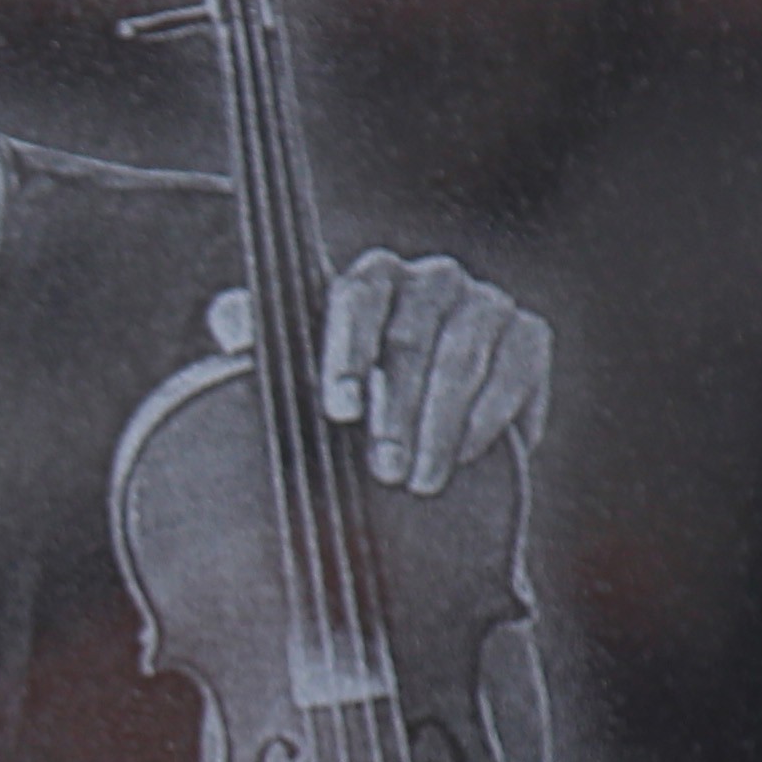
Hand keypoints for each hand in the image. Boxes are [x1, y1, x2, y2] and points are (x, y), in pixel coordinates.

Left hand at [206, 253, 550, 496]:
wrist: (420, 432)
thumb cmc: (348, 398)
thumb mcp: (299, 375)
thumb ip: (262, 344)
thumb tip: (234, 322)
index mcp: (371, 280)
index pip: (358, 296)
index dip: (349, 351)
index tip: (340, 410)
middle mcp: (431, 279)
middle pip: (412, 334)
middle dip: (396, 408)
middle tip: (383, 468)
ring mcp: (484, 303)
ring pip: (462, 358)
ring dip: (438, 426)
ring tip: (418, 481)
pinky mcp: (527, 336)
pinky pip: (513, 371)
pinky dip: (486, 418)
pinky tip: (463, 459)